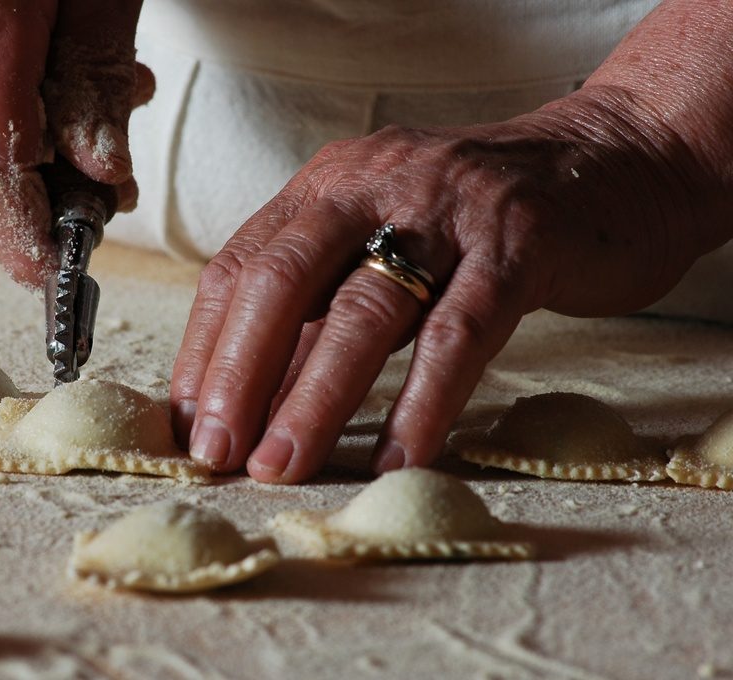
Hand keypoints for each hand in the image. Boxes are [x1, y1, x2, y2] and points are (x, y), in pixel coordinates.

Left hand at [170, 88, 715, 482]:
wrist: (609, 163)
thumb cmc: (475, 223)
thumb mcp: (382, 246)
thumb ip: (323, 307)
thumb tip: (253, 398)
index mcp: (327, 183)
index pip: (239, 267)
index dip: (205, 349)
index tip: (189, 423)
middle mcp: (374, 183)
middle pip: (281, 281)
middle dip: (239, 374)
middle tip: (218, 454)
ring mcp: (447, 209)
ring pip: (363, 311)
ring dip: (314, 398)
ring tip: (281, 465)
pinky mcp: (518, 244)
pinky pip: (458, 334)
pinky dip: (422, 402)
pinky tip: (397, 457)